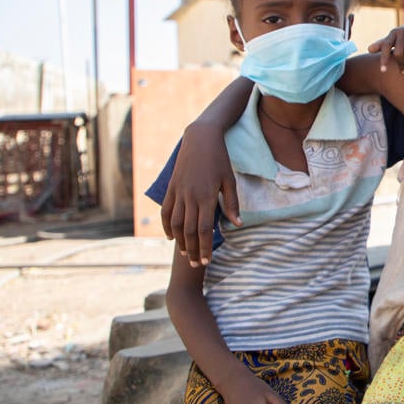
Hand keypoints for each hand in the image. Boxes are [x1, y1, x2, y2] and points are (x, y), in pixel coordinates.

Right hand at [161, 121, 239, 265]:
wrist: (200, 138)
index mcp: (206, 196)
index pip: (204, 229)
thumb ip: (232, 203)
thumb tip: (237, 224)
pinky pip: (166, 211)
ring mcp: (178, 192)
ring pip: (175, 223)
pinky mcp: (171, 187)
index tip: (207, 260)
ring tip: (185, 254)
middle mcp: (190, 196)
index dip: (204, 247)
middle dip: (192, 250)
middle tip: (196, 264)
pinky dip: (166, 226)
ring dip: (179, 241)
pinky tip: (171, 237)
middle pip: (188, 231)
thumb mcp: (229, 180)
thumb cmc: (220, 159)